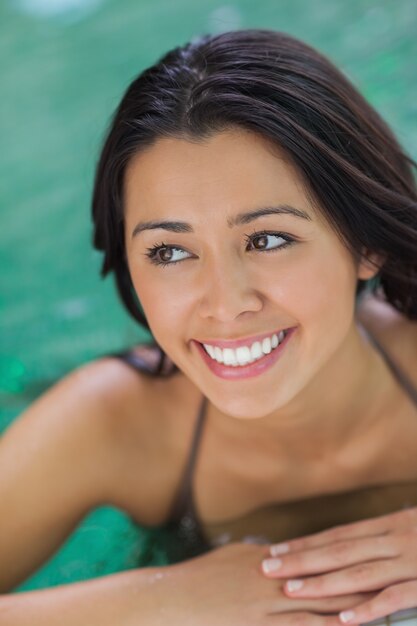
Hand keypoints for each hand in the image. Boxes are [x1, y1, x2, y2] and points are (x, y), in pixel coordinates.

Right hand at [148, 542, 374, 625]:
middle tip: (386, 583)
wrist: (176, 598)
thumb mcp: (236, 555)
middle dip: (356, 584)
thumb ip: (264, 555)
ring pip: (316, 608)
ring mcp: (266, 605)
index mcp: (271, 559)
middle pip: (323, 582)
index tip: (372, 559)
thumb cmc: (204, 574)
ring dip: (347, 611)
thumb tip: (281, 553)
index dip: (345, 560)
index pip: (317, 558)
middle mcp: (273, 579)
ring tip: (376, 611)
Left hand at [260, 507, 416, 623]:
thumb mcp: (413, 528)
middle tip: (267, 567)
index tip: (275, 550)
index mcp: (391, 524)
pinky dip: (368, 607)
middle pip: (340, 551)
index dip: (305, 543)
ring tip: (290, 590)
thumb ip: (384, 539)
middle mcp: (395, 539)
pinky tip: (343, 619)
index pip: (339, 535)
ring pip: (360, 573)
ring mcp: (411, 562)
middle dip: (301, 560)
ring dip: (322, 583)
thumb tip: (350, 547)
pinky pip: (395, 597)